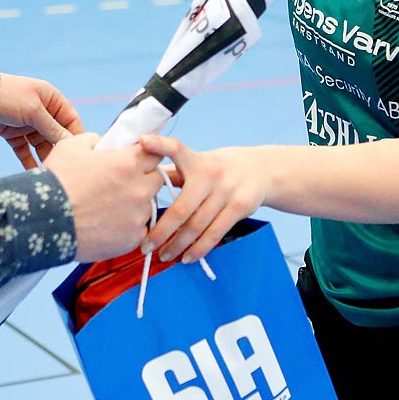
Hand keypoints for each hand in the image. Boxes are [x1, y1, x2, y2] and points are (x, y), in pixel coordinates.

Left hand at [0, 73, 82, 168]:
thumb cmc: (8, 96)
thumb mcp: (33, 111)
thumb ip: (52, 128)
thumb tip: (71, 142)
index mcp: (50, 99)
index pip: (70, 119)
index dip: (75, 135)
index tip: (79, 152)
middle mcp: (41, 111)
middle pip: (56, 134)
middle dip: (59, 149)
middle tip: (64, 165)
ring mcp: (27, 123)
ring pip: (41, 144)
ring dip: (44, 157)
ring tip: (49, 171)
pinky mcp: (14, 134)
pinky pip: (25, 149)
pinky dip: (28, 160)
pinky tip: (33, 172)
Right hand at [43, 134, 165, 262]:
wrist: (43, 220)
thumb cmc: (56, 182)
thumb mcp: (70, 147)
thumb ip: (93, 140)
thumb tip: (101, 143)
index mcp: (128, 163)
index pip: (155, 153)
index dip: (145, 156)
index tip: (136, 161)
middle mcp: (138, 188)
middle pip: (158, 179)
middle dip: (145, 179)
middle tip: (124, 186)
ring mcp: (137, 216)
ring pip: (149, 206)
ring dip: (137, 205)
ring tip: (111, 208)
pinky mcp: (132, 239)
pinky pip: (140, 230)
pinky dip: (129, 228)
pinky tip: (109, 225)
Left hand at [139, 135, 266, 264]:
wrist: (259, 170)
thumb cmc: (217, 169)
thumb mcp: (197, 163)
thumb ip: (172, 173)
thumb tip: (139, 183)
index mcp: (195, 161)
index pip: (176, 148)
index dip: (160, 144)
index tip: (143, 141)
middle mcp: (210, 175)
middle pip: (181, 209)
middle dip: (161, 232)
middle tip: (145, 247)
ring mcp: (226, 191)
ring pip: (197, 226)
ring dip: (178, 245)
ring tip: (164, 256)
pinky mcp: (239, 207)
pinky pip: (215, 233)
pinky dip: (199, 249)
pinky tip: (187, 258)